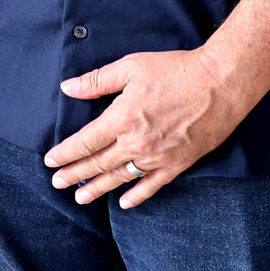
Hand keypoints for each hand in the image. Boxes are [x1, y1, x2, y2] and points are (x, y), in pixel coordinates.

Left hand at [43, 48, 259, 207]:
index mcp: (121, 118)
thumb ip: (97, 81)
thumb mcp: (130, 67)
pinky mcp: (179, 163)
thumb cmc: (175, 70)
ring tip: (80, 198)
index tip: (50, 161)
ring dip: (98, 188)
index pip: (85, 142)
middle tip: (57, 184)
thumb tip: (68, 88)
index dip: (65, 153)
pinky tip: (123, 203)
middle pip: (98, 163)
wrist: (220, 83)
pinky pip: (153, 185)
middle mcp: (137, 143)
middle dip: (74, 175)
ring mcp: (158, 156)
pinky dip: (137, 195)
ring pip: (121, 178)